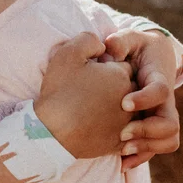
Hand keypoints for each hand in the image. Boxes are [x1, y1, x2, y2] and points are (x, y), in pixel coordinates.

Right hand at [32, 32, 134, 158]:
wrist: (52, 132)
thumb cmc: (60, 91)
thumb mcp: (68, 54)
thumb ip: (88, 40)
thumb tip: (102, 45)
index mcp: (121, 76)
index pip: (123, 65)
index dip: (107, 68)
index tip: (92, 74)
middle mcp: (131, 99)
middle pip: (129, 87)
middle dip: (115, 87)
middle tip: (92, 92)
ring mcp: (126, 123)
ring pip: (128, 110)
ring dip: (116, 108)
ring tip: (93, 109)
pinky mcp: (119, 142)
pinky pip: (122, 132)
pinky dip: (112, 129)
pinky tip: (95, 126)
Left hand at [102, 29, 180, 168]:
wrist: (150, 58)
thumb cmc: (136, 47)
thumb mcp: (129, 38)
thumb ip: (121, 41)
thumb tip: (110, 47)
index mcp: (159, 78)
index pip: (160, 91)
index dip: (145, 99)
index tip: (124, 103)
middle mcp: (165, 101)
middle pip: (170, 124)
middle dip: (147, 131)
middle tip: (122, 133)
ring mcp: (162, 116)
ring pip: (168, 140)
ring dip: (146, 147)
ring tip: (122, 148)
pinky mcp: (154, 128)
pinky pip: (156, 149)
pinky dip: (141, 157)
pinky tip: (121, 162)